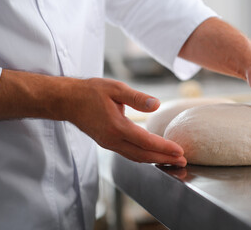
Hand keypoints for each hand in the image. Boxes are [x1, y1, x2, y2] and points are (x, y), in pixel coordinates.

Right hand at [69, 78, 186, 166]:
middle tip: (183, 162)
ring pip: (136, 157)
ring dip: (155, 160)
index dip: (165, 148)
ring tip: (172, 160)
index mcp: (116, 127)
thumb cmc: (91, 92)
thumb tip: (157, 104)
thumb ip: (137, 98)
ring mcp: (109, 144)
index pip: (146, 141)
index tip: (180, 151)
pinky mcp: (107, 143)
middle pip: (143, 155)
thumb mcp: (115, 89)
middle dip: (164, 159)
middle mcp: (113, 140)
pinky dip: (143, 156)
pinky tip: (152, 154)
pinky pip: (129, 154)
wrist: (67, 101)